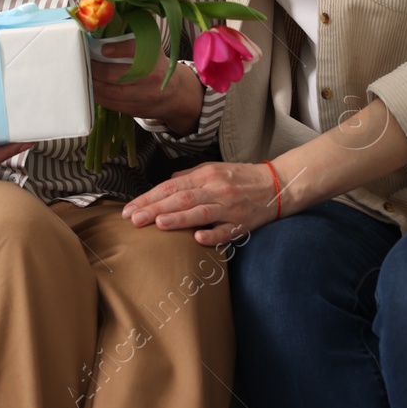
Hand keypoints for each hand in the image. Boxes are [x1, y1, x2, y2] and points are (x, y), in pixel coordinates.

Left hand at [90, 38, 201, 134]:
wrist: (176, 94)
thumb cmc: (158, 66)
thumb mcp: (153, 49)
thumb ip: (134, 39)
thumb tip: (107, 25)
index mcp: (154, 58)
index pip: (135, 50)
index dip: (117, 50)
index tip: (103, 49)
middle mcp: (151, 78)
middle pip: (116, 75)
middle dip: (95, 69)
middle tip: (84, 61)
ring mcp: (143, 96)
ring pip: (110, 92)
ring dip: (92, 83)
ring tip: (83, 74)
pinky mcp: (135, 109)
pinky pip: (111, 103)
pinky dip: (97, 95)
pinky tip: (91, 87)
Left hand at [122, 161, 282, 245]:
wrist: (277, 185)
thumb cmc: (242, 178)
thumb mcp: (215, 169)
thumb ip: (190, 177)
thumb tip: (167, 183)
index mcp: (206, 175)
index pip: (171, 187)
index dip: (149, 197)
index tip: (129, 208)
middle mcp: (216, 188)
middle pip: (181, 198)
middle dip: (155, 208)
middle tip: (134, 219)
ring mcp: (229, 206)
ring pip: (201, 211)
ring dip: (179, 218)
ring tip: (158, 224)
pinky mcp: (242, 223)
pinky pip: (226, 231)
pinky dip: (212, 234)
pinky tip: (197, 238)